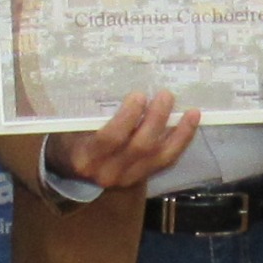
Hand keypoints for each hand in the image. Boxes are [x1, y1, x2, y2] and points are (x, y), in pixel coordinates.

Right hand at [46, 91, 199, 190]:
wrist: (71, 173)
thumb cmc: (70, 140)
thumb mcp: (72, 127)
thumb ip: (92, 113)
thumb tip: (115, 83)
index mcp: (87, 157)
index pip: (111, 138)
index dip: (128, 116)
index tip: (139, 95)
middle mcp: (108, 172)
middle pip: (140, 146)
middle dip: (156, 119)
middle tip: (166, 95)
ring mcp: (127, 178)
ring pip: (160, 157)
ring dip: (178, 133)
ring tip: (191, 112)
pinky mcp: (141, 178)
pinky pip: (166, 161)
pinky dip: (180, 141)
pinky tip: (190, 123)